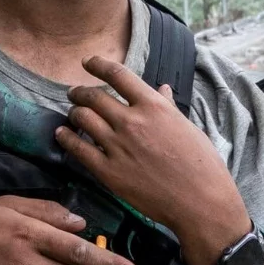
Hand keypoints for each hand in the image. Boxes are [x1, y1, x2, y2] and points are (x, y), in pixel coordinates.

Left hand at [56, 57, 251, 264]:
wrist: (200, 202)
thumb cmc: (201, 164)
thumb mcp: (187, 127)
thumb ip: (167, 106)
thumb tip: (161, 88)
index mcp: (153, 106)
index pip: (118, 75)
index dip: (98, 64)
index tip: (88, 62)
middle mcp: (132, 121)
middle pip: (94, 96)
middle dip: (80, 92)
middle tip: (75, 94)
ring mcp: (117, 146)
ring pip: (82, 118)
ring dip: (73, 113)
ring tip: (72, 114)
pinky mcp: (108, 172)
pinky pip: (78, 149)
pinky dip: (66, 138)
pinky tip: (62, 134)